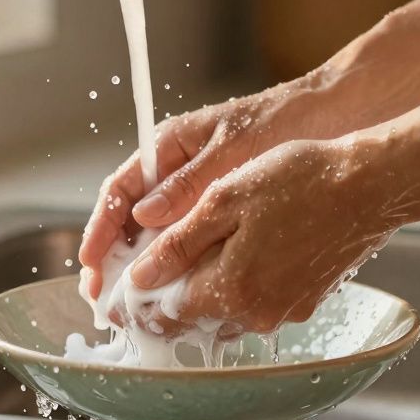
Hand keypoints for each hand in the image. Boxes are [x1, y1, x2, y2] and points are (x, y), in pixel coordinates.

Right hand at [78, 78, 328, 297]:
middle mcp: (176, 171)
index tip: (91, 260)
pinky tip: (178, 291)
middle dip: (113, 257)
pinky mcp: (221, 209)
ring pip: (158, 234)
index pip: (120, 190)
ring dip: (142, 267)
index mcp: (169, 146)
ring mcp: (197, 191)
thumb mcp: (231, 149)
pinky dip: (179, 265)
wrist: (328, 116)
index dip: (101, 227)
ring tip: (130, 304)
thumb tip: (144, 216)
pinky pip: (190, 240)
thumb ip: (189, 182)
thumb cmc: (280, 119)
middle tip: (101, 296)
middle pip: (131, 218)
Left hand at [124, 136, 419, 334]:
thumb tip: (143, 274)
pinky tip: (227, 260)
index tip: (110, 297)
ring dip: (197, 296)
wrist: (370, 186)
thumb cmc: (301, 180)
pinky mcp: (303, 302)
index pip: (164, 312)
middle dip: (160, 302)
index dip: (132, 304)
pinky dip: (232, 290)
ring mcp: (283, 311)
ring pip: (222, 313)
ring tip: (175, 269)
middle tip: (135, 284)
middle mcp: (256, 312)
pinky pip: (253, 305)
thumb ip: (179, 241)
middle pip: (191, 320)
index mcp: (230, 288)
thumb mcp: (226, 198)